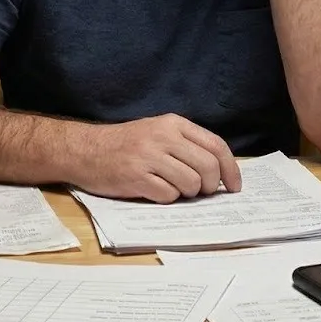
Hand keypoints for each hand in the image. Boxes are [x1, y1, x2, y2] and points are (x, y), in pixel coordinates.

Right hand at [73, 115, 242, 203]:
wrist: (85, 150)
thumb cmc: (126, 144)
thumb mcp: (158, 131)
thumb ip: (186, 144)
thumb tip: (220, 171)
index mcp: (173, 123)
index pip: (216, 145)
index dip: (231, 169)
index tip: (234, 186)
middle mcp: (163, 137)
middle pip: (208, 167)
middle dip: (211, 186)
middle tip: (202, 191)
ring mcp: (149, 157)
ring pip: (191, 184)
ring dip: (187, 193)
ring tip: (171, 187)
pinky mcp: (136, 177)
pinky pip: (168, 196)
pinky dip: (167, 198)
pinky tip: (154, 190)